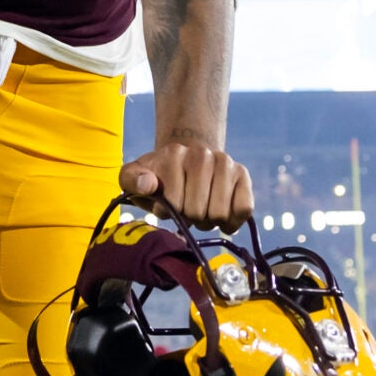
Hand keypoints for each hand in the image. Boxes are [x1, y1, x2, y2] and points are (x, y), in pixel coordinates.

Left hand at [122, 140, 253, 228]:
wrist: (186, 162)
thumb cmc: (158, 177)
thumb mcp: (134, 177)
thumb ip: (132, 180)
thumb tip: (149, 184)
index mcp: (173, 154)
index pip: (172, 204)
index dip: (167, 212)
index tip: (165, 203)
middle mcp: (202, 154)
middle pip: (197, 212)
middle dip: (189, 218)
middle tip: (185, 208)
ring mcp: (225, 162)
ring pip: (220, 214)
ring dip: (209, 221)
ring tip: (201, 209)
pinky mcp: (243, 174)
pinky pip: (244, 209)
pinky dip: (232, 221)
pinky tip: (221, 215)